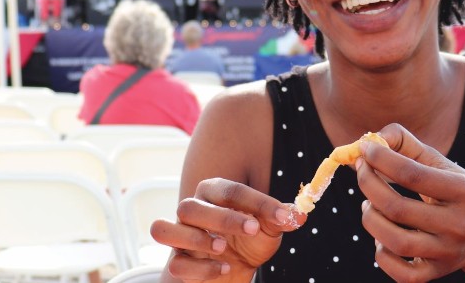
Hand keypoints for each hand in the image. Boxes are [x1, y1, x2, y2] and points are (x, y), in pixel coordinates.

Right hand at [150, 178, 307, 280]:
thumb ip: (280, 218)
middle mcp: (192, 213)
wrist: (231, 274)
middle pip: (190, 206)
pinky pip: (176, 264)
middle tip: (252, 229)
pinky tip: (224, 270)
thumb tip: (300, 213)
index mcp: (213, 196)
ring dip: (195, 238)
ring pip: (165, 229)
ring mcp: (181, 239)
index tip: (281, 216)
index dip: (257, 201)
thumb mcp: (268, 231)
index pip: (228, 190)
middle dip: (222, 218)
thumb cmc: (246, 244)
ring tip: (223, 248)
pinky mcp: (177, 265)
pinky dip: (201, 269)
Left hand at [356, 123, 464, 282]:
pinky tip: (382, 236)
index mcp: (464, 192)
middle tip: (362, 172)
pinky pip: (398, 272)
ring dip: (370, 218)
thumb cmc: (458, 194)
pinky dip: (381, 254)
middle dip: (368, 185)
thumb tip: (375, 139)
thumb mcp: (444, 165)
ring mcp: (447, 253)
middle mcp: (458, 225)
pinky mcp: (435, 274)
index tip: (365, 149)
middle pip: (396, 207)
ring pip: (393, 241)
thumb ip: (409, 145)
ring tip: (370, 205)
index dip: (381, 159)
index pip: (411, 174)